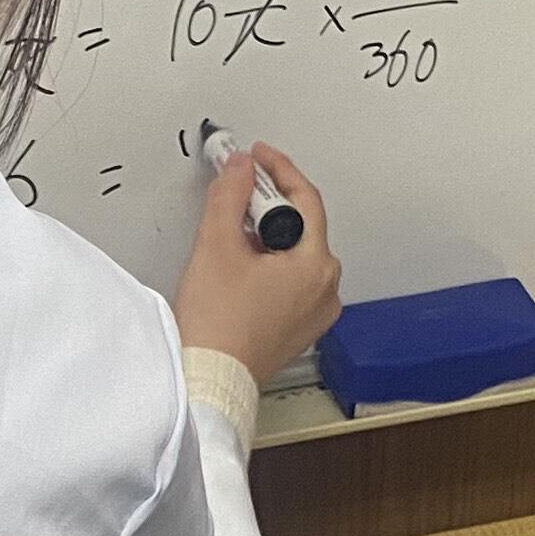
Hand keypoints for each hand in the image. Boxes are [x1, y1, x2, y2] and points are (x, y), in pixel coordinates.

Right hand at [169, 144, 340, 380]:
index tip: (257, 156)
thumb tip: (240, 168)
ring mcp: (314, 313)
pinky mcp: (298, 329)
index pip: (305, 199)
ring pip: (295, 256)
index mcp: (316, 266)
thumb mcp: (217, 244)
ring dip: (267, 237)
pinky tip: (240, 269)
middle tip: (238, 192)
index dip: (278, 169)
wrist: (209, 379)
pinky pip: (291, 283)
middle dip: (269, 205)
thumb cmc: (217, 328)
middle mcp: (325, 290)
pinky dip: (269, 266)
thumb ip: (230, 195)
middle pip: (302, 227)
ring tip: (232, 235)